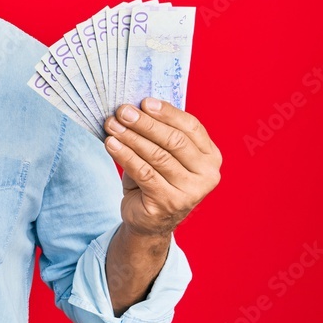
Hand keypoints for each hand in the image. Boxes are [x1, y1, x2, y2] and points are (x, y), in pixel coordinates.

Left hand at [104, 97, 221, 236]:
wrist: (148, 220)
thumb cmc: (156, 180)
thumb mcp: (163, 155)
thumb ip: (158, 134)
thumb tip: (135, 107)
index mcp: (210, 157)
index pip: (191, 127)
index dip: (167, 113)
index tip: (144, 102)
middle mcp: (207, 174)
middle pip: (174, 141)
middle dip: (145, 123)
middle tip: (123, 111)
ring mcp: (191, 191)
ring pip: (157, 156)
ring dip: (131, 137)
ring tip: (112, 125)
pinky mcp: (169, 203)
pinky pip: (144, 173)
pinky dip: (125, 155)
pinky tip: (111, 144)